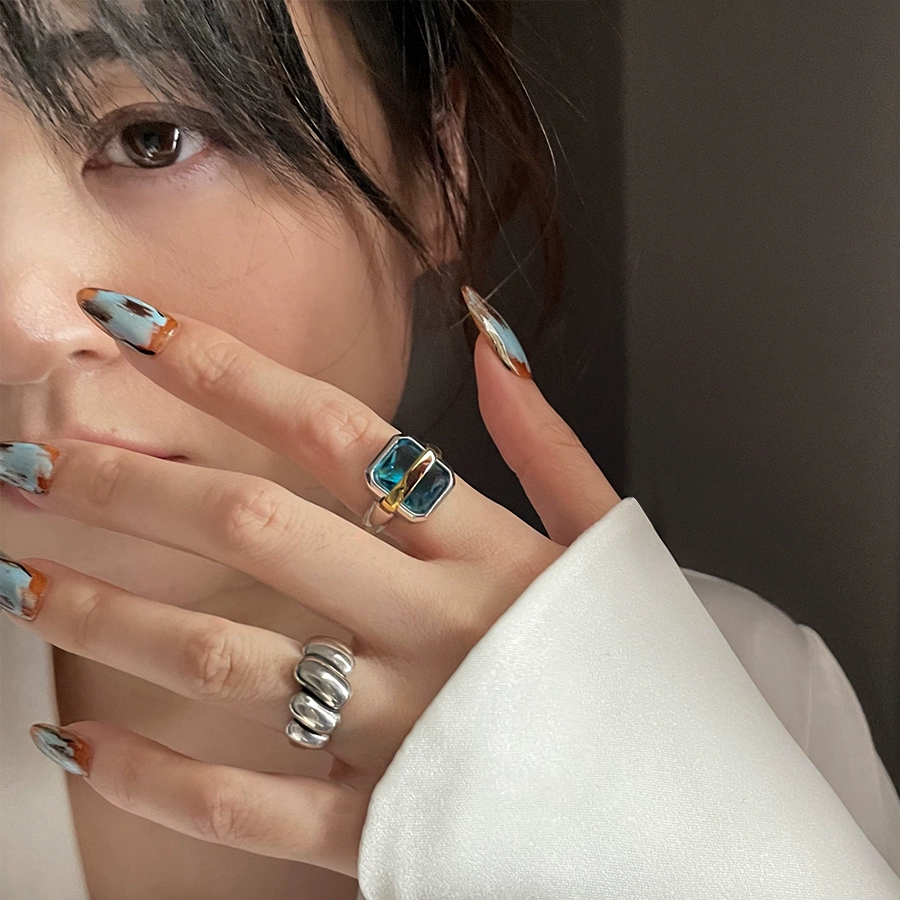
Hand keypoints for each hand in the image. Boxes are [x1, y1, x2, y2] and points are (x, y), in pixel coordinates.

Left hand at [0, 286, 619, 877]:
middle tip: (26, 455)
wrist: (695, 825)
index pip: (333, 432)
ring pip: (224, 660)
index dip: (224, 369)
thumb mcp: (608, 540)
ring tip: (18, 577)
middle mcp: (430, 626)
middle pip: (252, 529)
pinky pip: (245, 801)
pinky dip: (152, 773)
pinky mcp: (379, 827)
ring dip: (107, 613)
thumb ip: (544, 436)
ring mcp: (400, 730)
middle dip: (127, 483)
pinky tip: (77, 736)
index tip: (131, 326)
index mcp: (485, 548)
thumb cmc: (640, 670)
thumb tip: (489, 334)